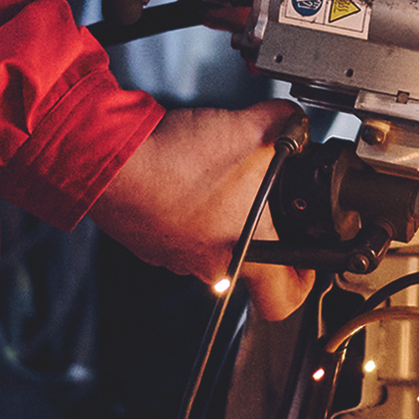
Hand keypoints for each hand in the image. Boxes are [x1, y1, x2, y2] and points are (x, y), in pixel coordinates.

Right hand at [89, 100, 314, 319]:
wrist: (109, 157)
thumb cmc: (175, 161)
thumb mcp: (251, 129)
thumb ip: (284, 123)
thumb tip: (292, 119)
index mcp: (244, 252)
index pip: (284, 300)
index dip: (305, 281)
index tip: (309, 260)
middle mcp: (207, 264)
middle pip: (249, 263)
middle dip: (264, 230)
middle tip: (271, 202)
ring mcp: (173, 255)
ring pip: (212, 244)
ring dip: (222, 215)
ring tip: (225, 177)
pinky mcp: (148, 239)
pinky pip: (180, 230)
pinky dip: (190, 207)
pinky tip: (191, 175)